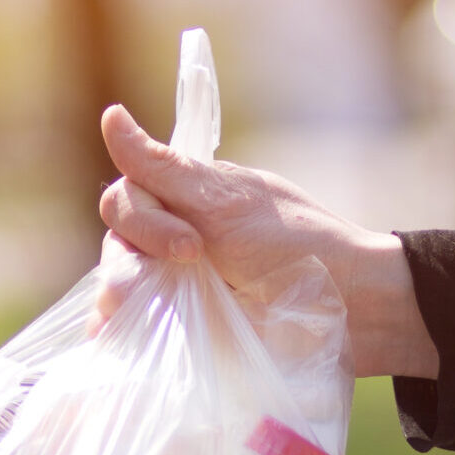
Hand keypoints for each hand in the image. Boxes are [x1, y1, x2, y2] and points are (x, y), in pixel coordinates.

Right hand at [96, 105, 437, 379]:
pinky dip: (117, 334)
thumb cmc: (294, 249)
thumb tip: (110, 115)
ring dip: (121, 298)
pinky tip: (112, 339)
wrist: (344, 311)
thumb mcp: (225, 203)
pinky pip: (130, 332)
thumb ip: (162, 168)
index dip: (144, 218)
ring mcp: (175, 290)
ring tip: (138, 314)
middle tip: (185, 271)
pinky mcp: (180, 334)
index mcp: (187, 202)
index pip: (127, 197)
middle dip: (135, 257)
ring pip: (116, 287)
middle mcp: (174, 242)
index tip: (192, 243)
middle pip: (117, 241)